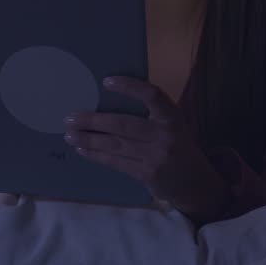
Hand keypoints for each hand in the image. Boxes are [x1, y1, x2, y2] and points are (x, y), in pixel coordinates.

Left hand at [64, 76, 229, 219]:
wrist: (195, 183)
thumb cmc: (176, 146)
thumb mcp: (171, 125)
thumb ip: (150, 114)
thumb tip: (107, 101)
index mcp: (172, 116)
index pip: (152, 95)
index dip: (130, 87)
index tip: (106, 81)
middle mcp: (165, 135)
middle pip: (123, 124)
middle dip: (94, 121)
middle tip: (70, 118)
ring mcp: (157, 156)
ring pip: (115, 145)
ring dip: (89, 139)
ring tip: (70, 134)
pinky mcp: (148, 174)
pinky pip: (117, 162)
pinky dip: (97, 155)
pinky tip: (82, 149)